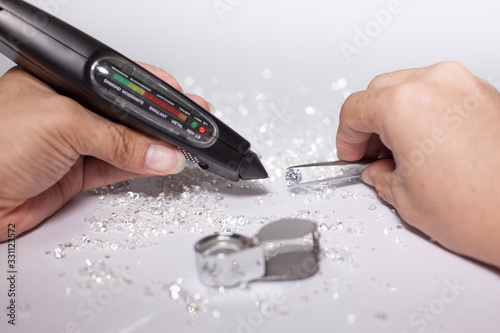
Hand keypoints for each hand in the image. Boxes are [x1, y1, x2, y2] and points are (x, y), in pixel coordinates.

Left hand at [0, 62, 208, 240]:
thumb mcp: (63, 124)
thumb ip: (117, 139)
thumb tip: (159, 151)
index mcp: (63, 83)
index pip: (119, 83)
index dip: (153, 93)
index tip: (181, 103)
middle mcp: (70, 110)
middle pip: (128, 115)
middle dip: (161, 123)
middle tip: (190, 128)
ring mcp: (75, 143)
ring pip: (127, 143)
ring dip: (155, 148)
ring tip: (182, 150)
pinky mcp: (77, 173)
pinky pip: (120, 166)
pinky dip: (142, 167)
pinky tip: (160, 164)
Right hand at [336, 61, 499, 266]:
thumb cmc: (484, 211)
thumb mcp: (407, 199)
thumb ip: (381, 176)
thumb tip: (378, 169)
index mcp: (406, 105)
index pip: (355, 109)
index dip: (346, 137)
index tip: (350, 153)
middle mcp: (438, 84)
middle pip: (380, 90)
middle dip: (368, 123)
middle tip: (369, 153)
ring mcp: (466, 85)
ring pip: (410, 86)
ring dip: (395, 115)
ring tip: (399, 151)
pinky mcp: (486, 94)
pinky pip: (440, 92)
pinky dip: (424, 112)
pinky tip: (425, 144)